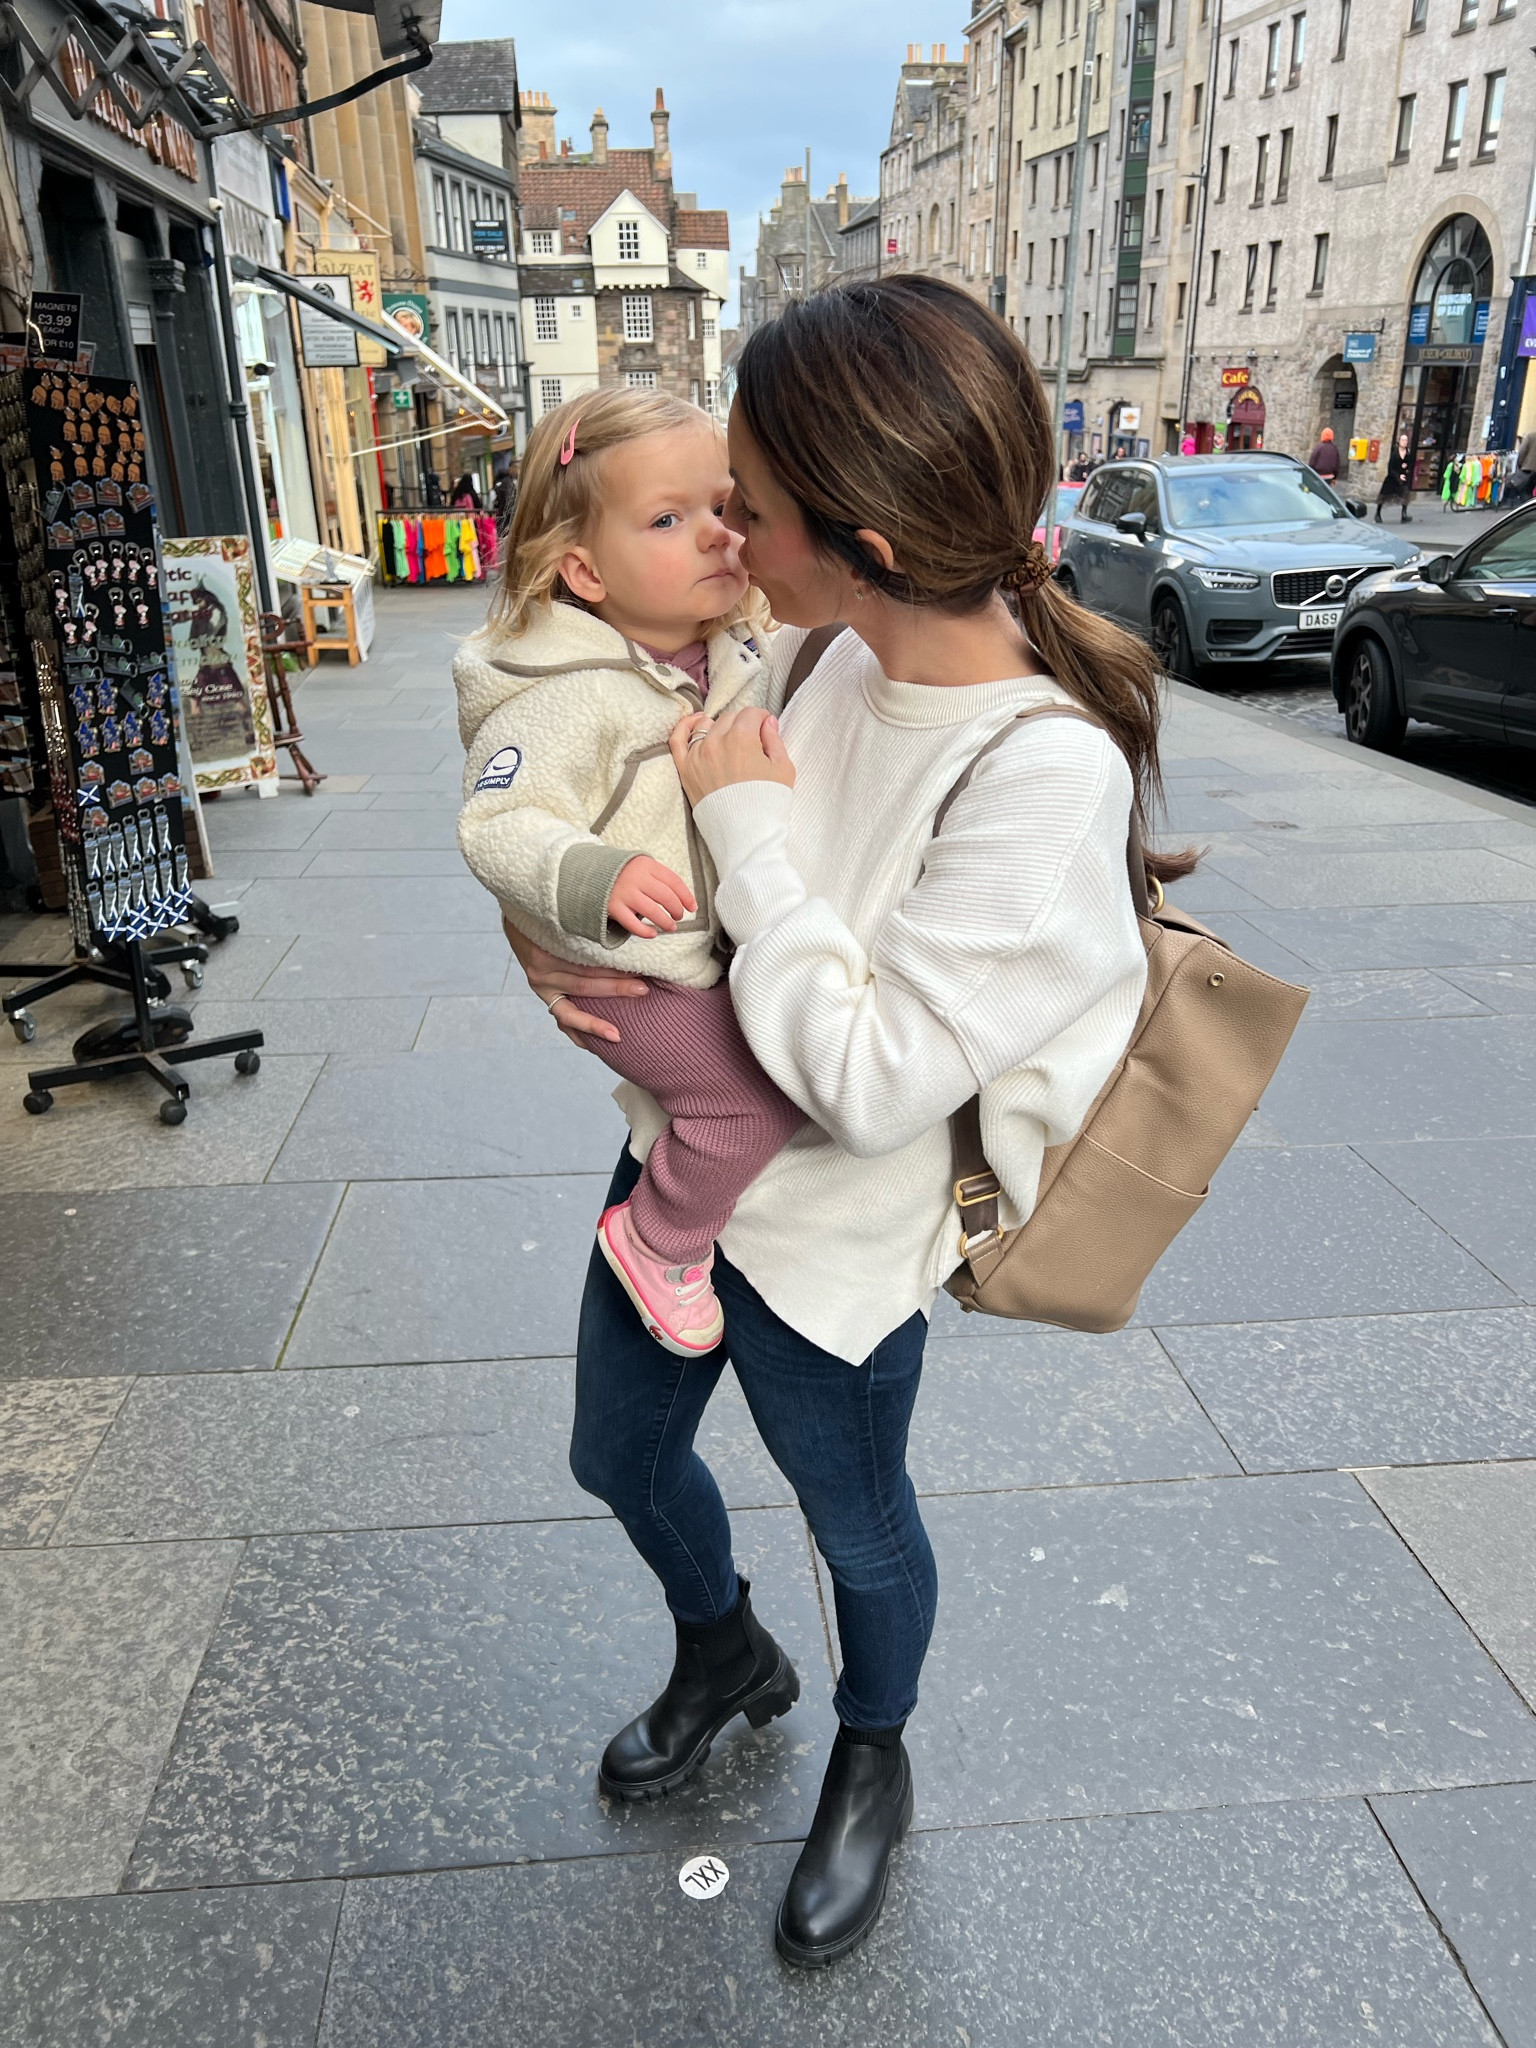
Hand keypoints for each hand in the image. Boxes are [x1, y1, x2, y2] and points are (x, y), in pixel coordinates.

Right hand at [502, 914, 645, 1045]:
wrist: (523, 917)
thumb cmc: (555, 914)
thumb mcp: (570, 913)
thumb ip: (593, 923)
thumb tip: (631, 922)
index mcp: (549, 947)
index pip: (588, 962)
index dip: (614, 966)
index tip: (640, 968)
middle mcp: (542, 970)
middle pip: (584, 984)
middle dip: (616, 989)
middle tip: (643, 990)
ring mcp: (542, 985)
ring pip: (572, 1009)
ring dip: (596, 1022)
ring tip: (617, 1035)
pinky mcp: (545, 995)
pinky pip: (562, 1020)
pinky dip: (578, 1033)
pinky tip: (592, 1046)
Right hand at [607, 855, 695, 937]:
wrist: (590, 873)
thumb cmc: (622, 873)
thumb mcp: (640, 866)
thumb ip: (657, 877)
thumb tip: (682, 898)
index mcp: (646, 865)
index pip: (674, 881)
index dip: (686, 896)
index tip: (693, 907)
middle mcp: (636, 878)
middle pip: (666, 897)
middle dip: (677, 910)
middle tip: (678, 917)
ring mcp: (624, 893)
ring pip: (653, 911)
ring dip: (666, 922)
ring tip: (670, 927)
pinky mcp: (613, 907)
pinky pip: (633, 924)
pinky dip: (645, 932)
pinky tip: (653, 934)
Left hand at [669, 706, 794, 806]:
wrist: (746, 836)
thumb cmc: (768, 804)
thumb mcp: (783, 769)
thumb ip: (775, 740)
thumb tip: (767, 722)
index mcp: (742, 737)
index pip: (751, 713)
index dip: (762, 720)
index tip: (765, 731)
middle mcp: (716, 741)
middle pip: (729, 718)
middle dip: (742, 725)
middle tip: (751, 743)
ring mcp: (697, 755)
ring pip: (706, 726)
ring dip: (719, 727)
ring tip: (728, 740)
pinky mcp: (685, 769)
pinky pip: (677, 739)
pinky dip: (684, 727)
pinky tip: (695, 723)